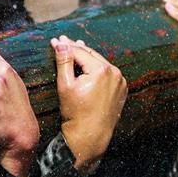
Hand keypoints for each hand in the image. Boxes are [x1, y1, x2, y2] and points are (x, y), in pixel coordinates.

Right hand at [52, 36, 125, 172]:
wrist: (89, 136)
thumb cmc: (75, 112)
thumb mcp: (65, 85)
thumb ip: (63, 61)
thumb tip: (61, 43)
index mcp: (101, 70)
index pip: (80, 52)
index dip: (66, 46)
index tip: (56, 40)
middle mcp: (114, 73)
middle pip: (92, 55)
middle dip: (77, 48)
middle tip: (64, 41)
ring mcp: (120, 82)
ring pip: (101, 63)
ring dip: (88, 57)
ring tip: (76, 49)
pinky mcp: (122, 89)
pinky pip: (108, 74)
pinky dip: (98, 68)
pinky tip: (89, 66)